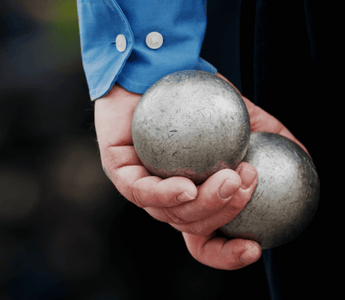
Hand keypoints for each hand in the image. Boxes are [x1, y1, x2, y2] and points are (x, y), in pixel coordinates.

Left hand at [94, 72, 306, 270]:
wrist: (159, 64)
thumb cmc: (199, 94)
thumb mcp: (242, 115)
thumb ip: (269, 136)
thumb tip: (301, 156)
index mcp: (192, 196)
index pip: (207, 239)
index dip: (228, 254)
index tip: (254, 247)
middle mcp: (166, 198)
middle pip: (194, 228)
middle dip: (227, 213)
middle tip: (247, 180)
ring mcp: (142, 187)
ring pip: (171, 214)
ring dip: (206, 202)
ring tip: (231, 176)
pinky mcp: (119, 170)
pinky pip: (140, 192)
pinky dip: (166, 194)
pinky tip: (187, 187)